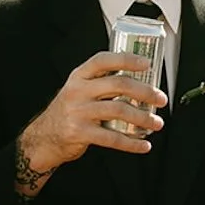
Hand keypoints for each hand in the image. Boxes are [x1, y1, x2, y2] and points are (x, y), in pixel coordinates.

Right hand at [16, 51, 167, 181]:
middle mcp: (77, 91)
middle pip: (118, 85)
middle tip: (160, 99)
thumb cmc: (69, 112)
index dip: (126, 59)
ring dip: (143, 118)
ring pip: (119, 110)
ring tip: (156, 123)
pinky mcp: (79, 132)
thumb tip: (139, 85)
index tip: (146, 64)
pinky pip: (112, 138)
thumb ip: (101, 85)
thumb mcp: (79, 91)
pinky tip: (143, 145)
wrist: (44, 138)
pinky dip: (131, 143)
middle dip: (145, 92)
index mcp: (79, 76)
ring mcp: (77, 112)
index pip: (104, 60)